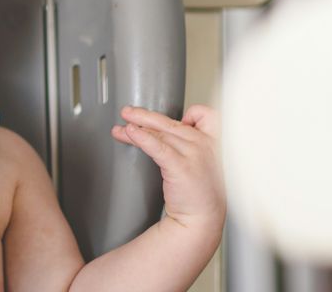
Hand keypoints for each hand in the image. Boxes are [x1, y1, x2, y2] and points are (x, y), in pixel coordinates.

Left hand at [111, 104, 224, 231]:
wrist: (202, 218)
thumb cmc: (199, 192)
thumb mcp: (200, 162)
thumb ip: (187, 144)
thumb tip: (159, 131)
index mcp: (211, 141)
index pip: (204, 114)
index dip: (189, 113)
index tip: (168, 120)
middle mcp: (203, 144)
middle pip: (170, 122)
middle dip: (144, 116)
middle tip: (126, 112)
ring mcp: (193, 154)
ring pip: (160, 133)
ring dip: (136, 127)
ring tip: (120, 128)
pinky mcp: (181, 167)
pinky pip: (158, 147)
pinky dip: (142, 138)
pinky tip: (130, 133)